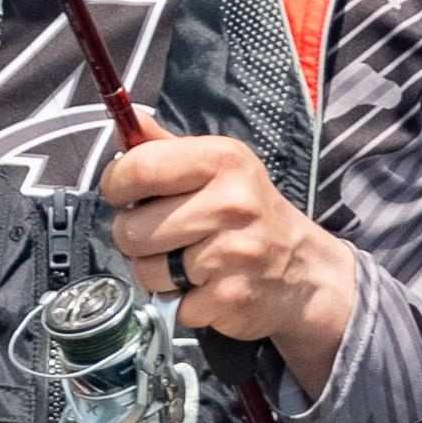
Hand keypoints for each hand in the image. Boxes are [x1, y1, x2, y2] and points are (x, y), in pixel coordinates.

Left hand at [100, 124, 356, 393]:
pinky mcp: (231, 297)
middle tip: (167, 236)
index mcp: (223, 160)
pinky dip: (183, 302)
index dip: (117, 186)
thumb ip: (166, 146)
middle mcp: (232, 202)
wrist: (304, 272)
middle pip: (131, 230)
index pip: (137, 168)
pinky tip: (207, 286)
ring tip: (189, 262)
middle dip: (138, 239)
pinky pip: (172, 305)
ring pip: (146, 271)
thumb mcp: (217, 167)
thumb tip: (128, 118)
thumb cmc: (249, 214)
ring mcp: (233, 253)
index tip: (126, 195)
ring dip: (159, 274)